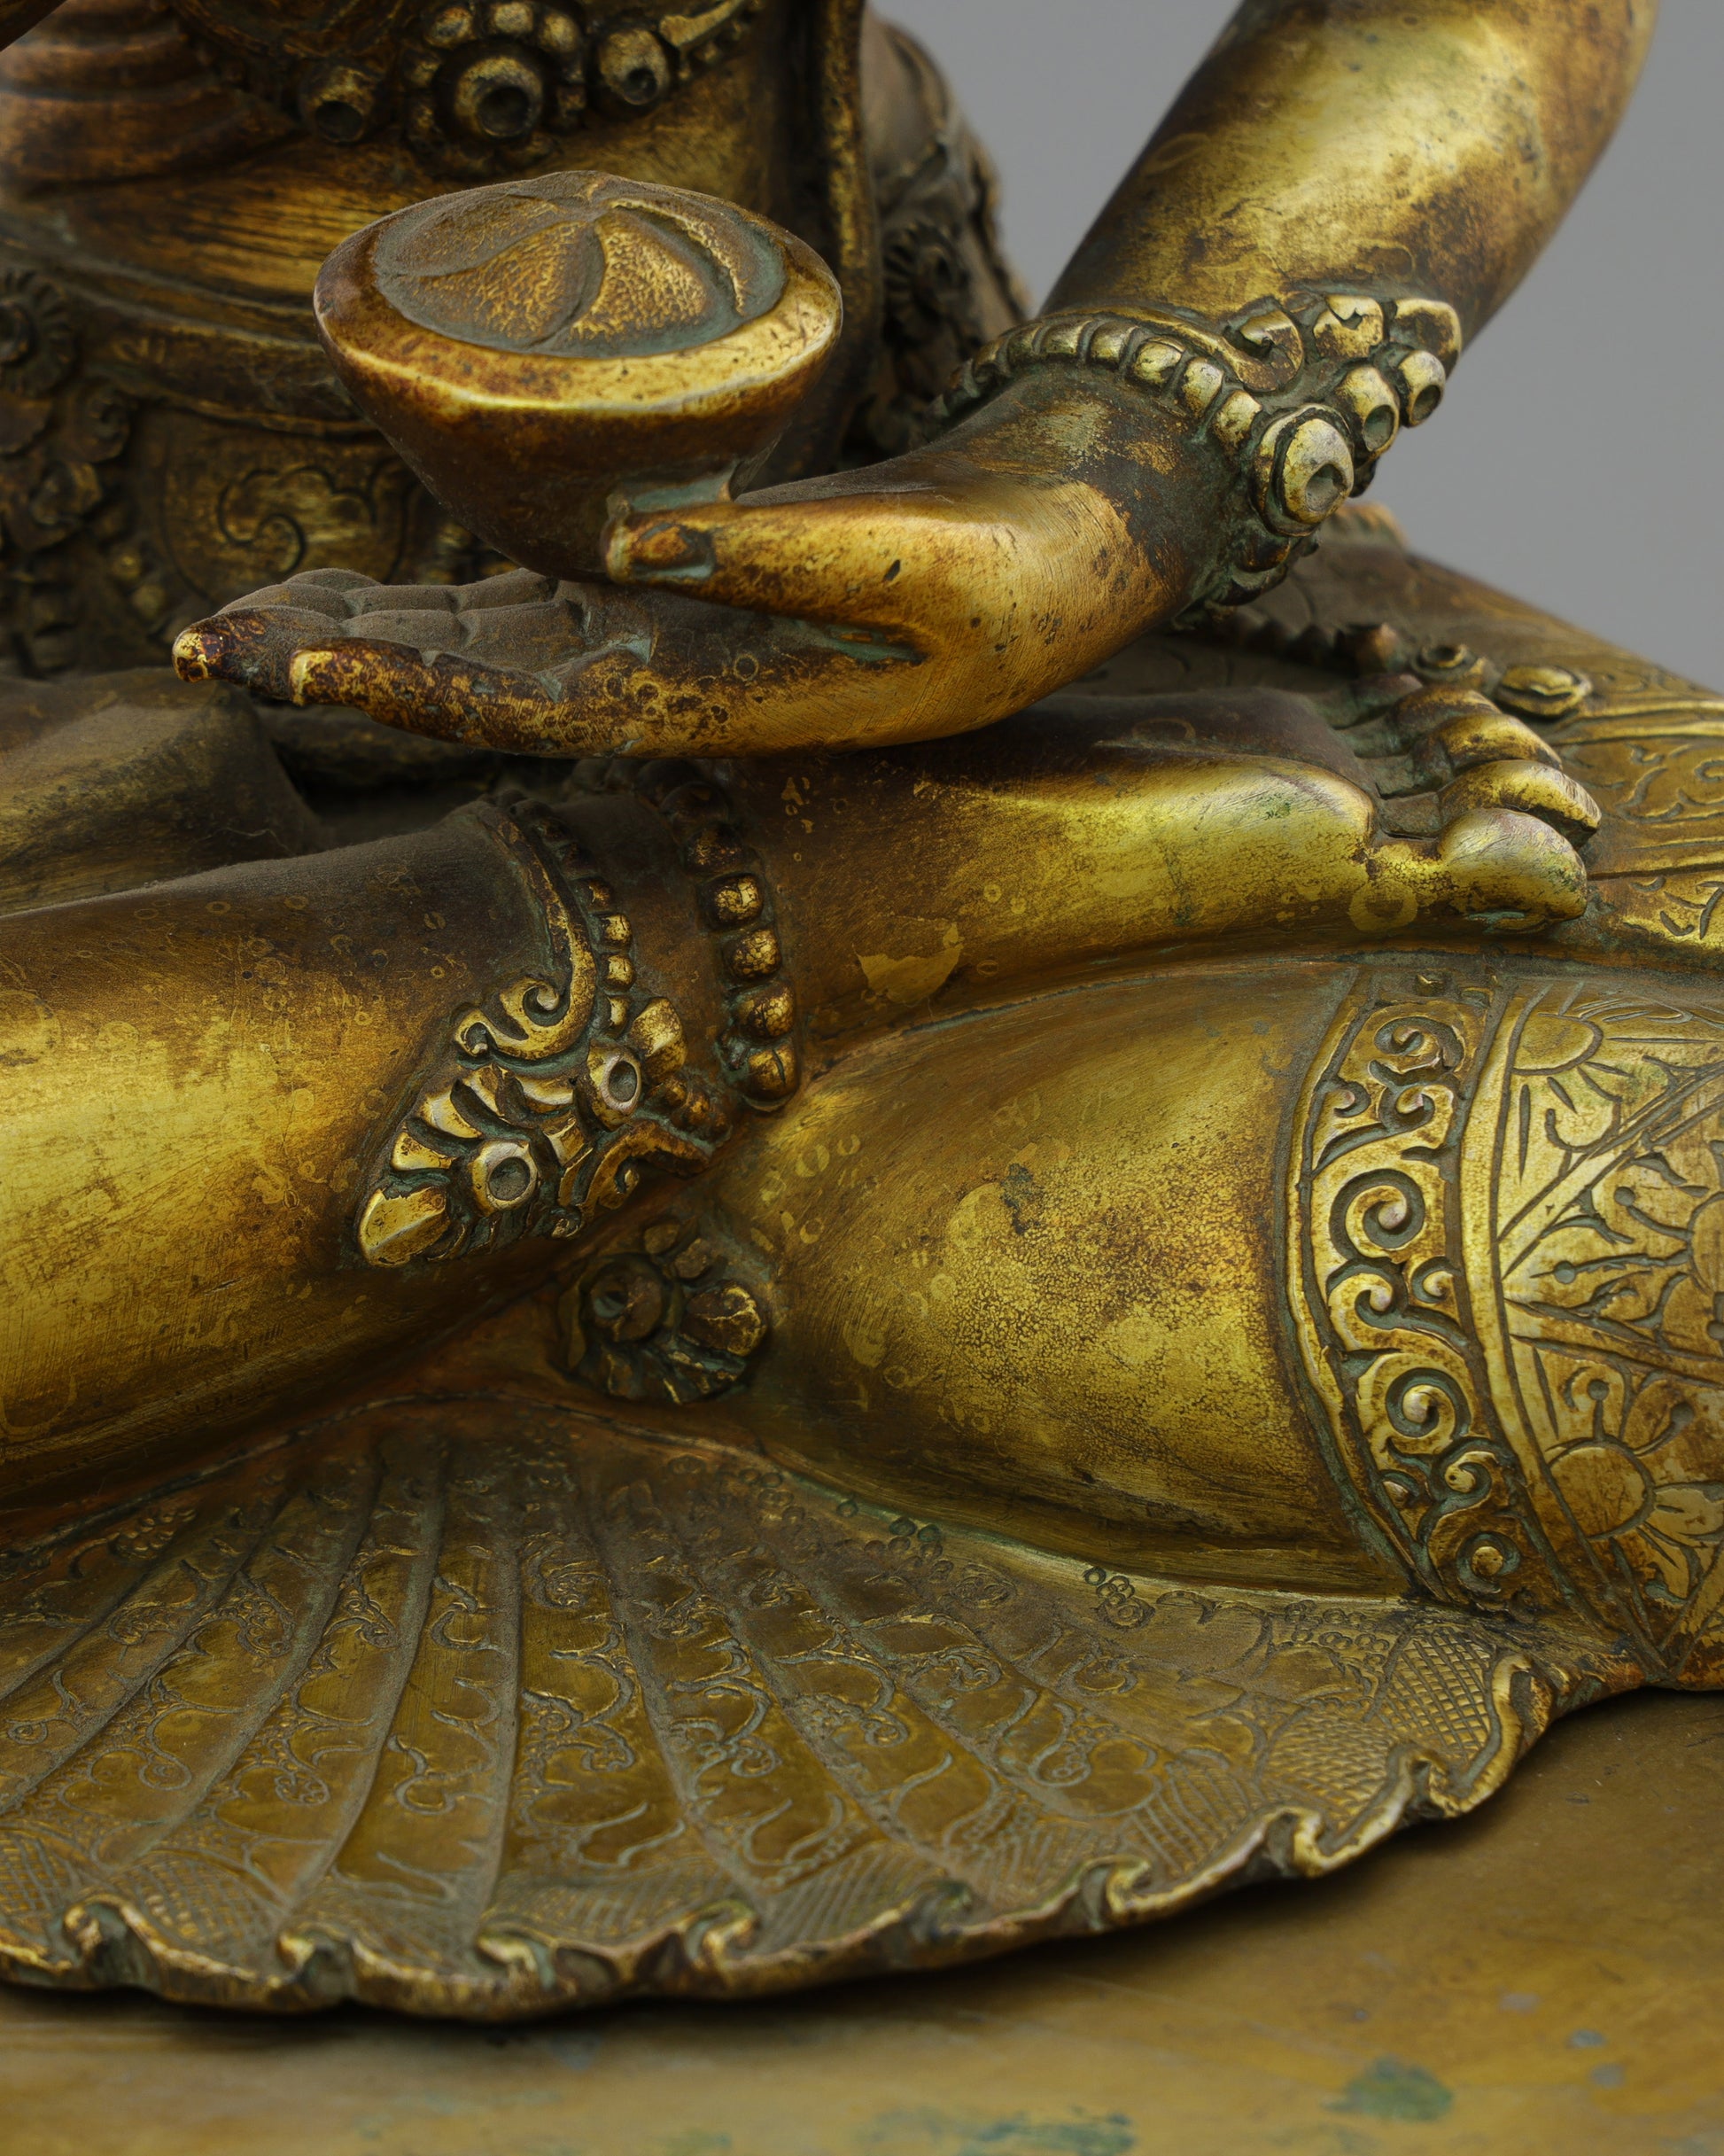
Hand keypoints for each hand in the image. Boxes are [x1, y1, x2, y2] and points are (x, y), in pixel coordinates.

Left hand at [174, 369, 1195, 759]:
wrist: (1079, 551)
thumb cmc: (1023, 566)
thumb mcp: (921, 560)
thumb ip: (778, 554)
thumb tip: (630, 535)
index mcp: (728, 702)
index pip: (534, 708)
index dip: (407, 684)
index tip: (291, 663)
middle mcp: (684, 689)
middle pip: (481, 687)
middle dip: (349, 666)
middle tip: (206, 642)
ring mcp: (682, 645)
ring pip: (496, 647)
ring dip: (378, 634)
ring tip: (255, 618)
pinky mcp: (692, 595)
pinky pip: (546, 603)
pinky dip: (454, 593)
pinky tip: (380, 582)